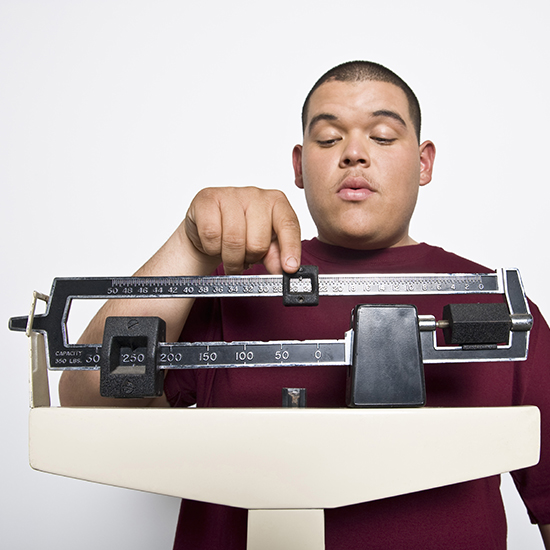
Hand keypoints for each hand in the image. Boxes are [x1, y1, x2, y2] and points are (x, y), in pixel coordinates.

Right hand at [184, 187, 300, 274]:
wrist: (207, 225)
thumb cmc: (240, 233)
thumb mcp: (263, 244)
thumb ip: (275, 255)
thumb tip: (283, 267)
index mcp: (277, 202)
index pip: (288, 225)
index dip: (290, 248)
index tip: (289, 268)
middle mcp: (256, 194)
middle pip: (258, 242)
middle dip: (250, 259)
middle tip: (245, 259)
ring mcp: (230, 194)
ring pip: (234, 240)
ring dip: (230, 259)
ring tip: (230, 256)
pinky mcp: (207, 199)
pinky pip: (212, 235)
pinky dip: (212, 248)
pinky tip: (214, 244)